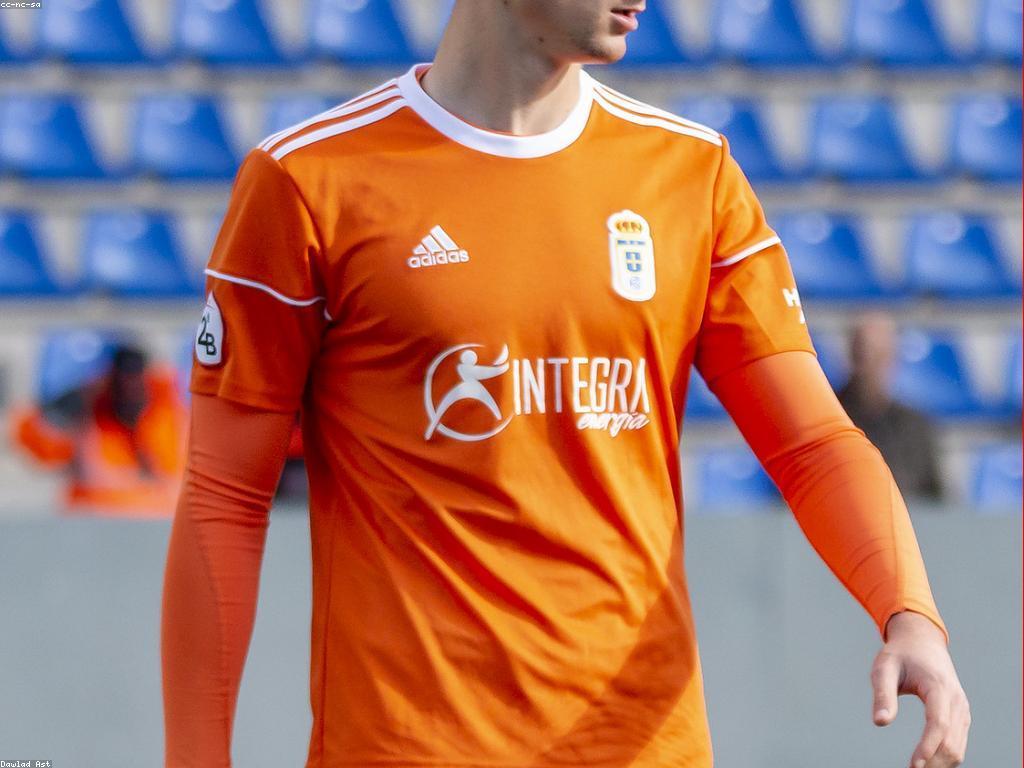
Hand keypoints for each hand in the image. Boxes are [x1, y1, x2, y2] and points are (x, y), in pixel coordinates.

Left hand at [871, 611, 970, 767]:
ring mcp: (962, 709)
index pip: (938, 724)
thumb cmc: (900, 654)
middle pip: (951, 741)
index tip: (914, 766)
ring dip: (940, 763)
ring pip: (958, 747)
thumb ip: (882, 694)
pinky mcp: (961, 715)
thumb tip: (880, 722)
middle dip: (932, 762)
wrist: (922, 641)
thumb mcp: (884, 668)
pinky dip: (945, 757)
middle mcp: (956, 700)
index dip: (927, 747)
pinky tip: (928, 764)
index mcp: (938, 686)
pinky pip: (958, 743)